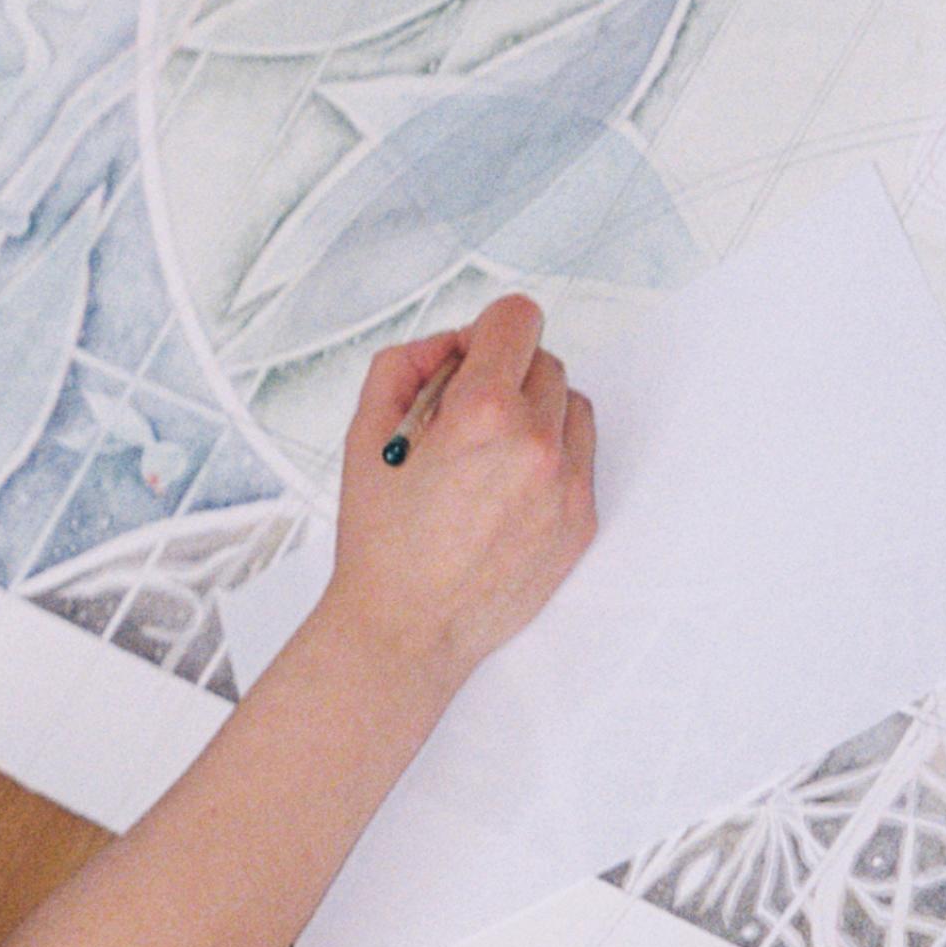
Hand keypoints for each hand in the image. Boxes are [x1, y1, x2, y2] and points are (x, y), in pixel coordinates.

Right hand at [318, 295, 596, 689]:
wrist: (407, 627)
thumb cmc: (382, 542)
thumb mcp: (364, 432)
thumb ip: (404, 364)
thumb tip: (447, 346)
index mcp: (482, 413)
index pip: (516, 319)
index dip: (484, 331)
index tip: (470, 355)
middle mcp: (536, 444)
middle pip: (544, 360)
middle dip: (504, 374)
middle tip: (463, 413)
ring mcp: (567, 485)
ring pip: (571, 405)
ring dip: (536, 412)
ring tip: (489, 451)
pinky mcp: (582, 521)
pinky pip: (582, 458)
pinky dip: (550, 458)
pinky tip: (505, 487)